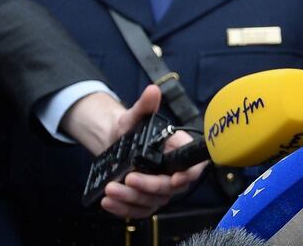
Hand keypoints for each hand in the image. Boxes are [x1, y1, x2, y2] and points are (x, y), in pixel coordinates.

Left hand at [100, 85, 208, 218]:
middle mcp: (172, 171)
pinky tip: (109, 202)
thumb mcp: (135, 116)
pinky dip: (124, 210)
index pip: (193, 167)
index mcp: (178, 151)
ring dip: (131, 199)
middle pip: (171, 188)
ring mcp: (159, 188)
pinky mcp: (144, 200)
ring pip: (153, 202)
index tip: (175, 178)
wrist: (113, 142)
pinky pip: (139, 211)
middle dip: (150, 186)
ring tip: (111, 189)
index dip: (188, 175)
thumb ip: (145, 106)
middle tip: (129, 178)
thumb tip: (153, 90)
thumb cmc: (130, 129)